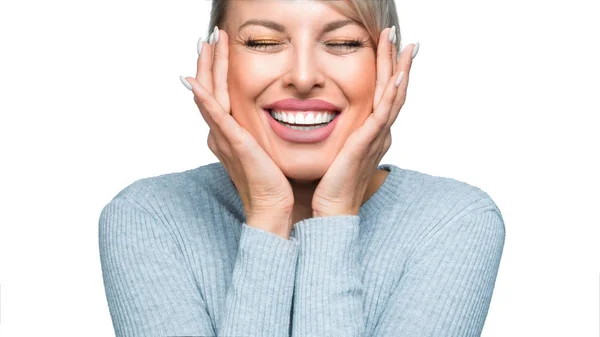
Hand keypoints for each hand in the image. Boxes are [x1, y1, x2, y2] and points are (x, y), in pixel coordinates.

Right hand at [180, 27, 294, 237]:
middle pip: (209, 89)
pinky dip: (205, 99)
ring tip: (207, 43)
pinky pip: (216, 117)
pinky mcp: (235, 144)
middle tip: (208, 35)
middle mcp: (221, 134)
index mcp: (228, 134)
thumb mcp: (263, 150)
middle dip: (208, 61)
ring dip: (207, 68)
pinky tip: (196, 82)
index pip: (217, 94)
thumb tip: (266, 120)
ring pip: (210, 96)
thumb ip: (258, 133)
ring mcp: (225, 138)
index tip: (218, 46)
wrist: (272, 207)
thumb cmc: (273, 183)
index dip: (215, 69)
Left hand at [311, 27, 418, 216]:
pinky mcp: (367, 143)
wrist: (332, 210)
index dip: (389, 71)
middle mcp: (379, 133)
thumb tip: (327, 122)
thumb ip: (339, 135)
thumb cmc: (330, 185)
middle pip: (394, 91)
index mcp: (372, 133)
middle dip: (398, 62)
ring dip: (399, 69)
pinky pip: (383, 113)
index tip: (390, 48)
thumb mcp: (336, 151)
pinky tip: (397, 75)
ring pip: (393, 97)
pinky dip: (392, 93)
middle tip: (403, 37)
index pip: (384, 95)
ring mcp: (376, 137)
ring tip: (405, 46)